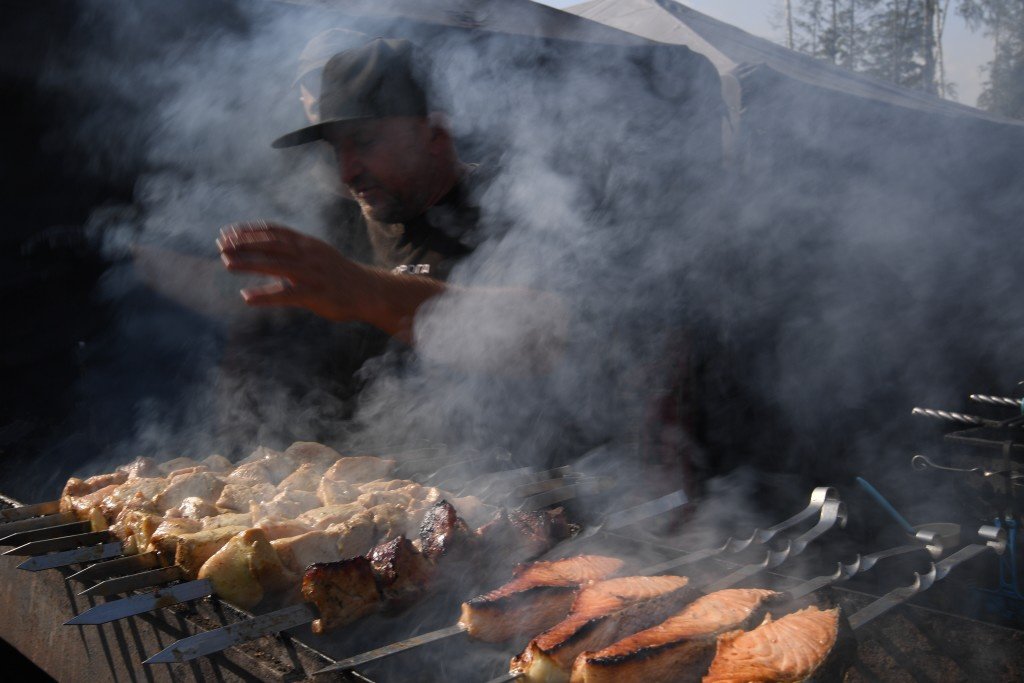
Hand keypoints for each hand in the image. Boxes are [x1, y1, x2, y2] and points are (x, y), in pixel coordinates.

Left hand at [217, 221, 379, 321]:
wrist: (369, 291)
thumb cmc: (339, 276)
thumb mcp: (317, 256)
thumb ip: (294, 253)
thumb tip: (268, 253)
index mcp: (308, 244)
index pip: (274, 231)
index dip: (249, 230)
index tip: (227, 232)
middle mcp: (308, 254)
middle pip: (271, 244)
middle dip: (244, 243)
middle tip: (221, 245)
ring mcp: (312, 273)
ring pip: (275, 264)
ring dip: (249, 263)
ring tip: (226, 263)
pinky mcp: (315, 294)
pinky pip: (286, 294)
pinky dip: (265, 295)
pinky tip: (246, 297)